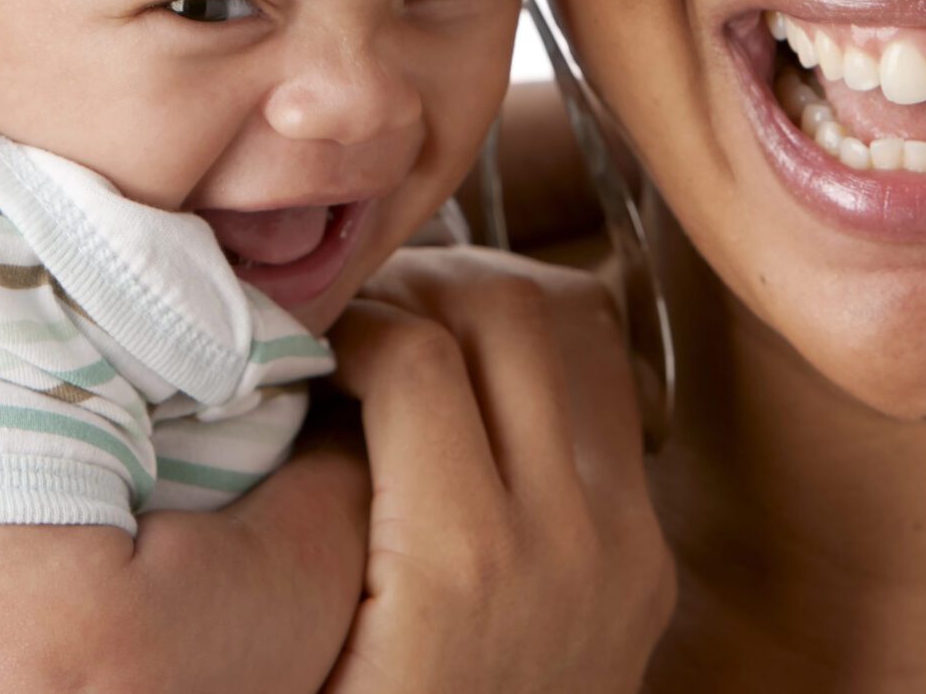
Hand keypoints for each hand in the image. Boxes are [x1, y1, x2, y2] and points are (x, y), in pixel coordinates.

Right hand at [321, 248, 674, 693]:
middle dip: (426, 285)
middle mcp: (563, 541)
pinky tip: (482, 386)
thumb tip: (276, 371)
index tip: (308, 345)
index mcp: (460, 564)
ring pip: (579, 331)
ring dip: (496, 304)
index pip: (417, 352)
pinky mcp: (649, 557)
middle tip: (367, 314)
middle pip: (511, 313)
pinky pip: (614, 398)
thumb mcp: (306, 641)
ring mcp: (624, 546)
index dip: (350, 322)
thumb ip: (302, 507)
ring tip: (424, 327)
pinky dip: (550, 358)